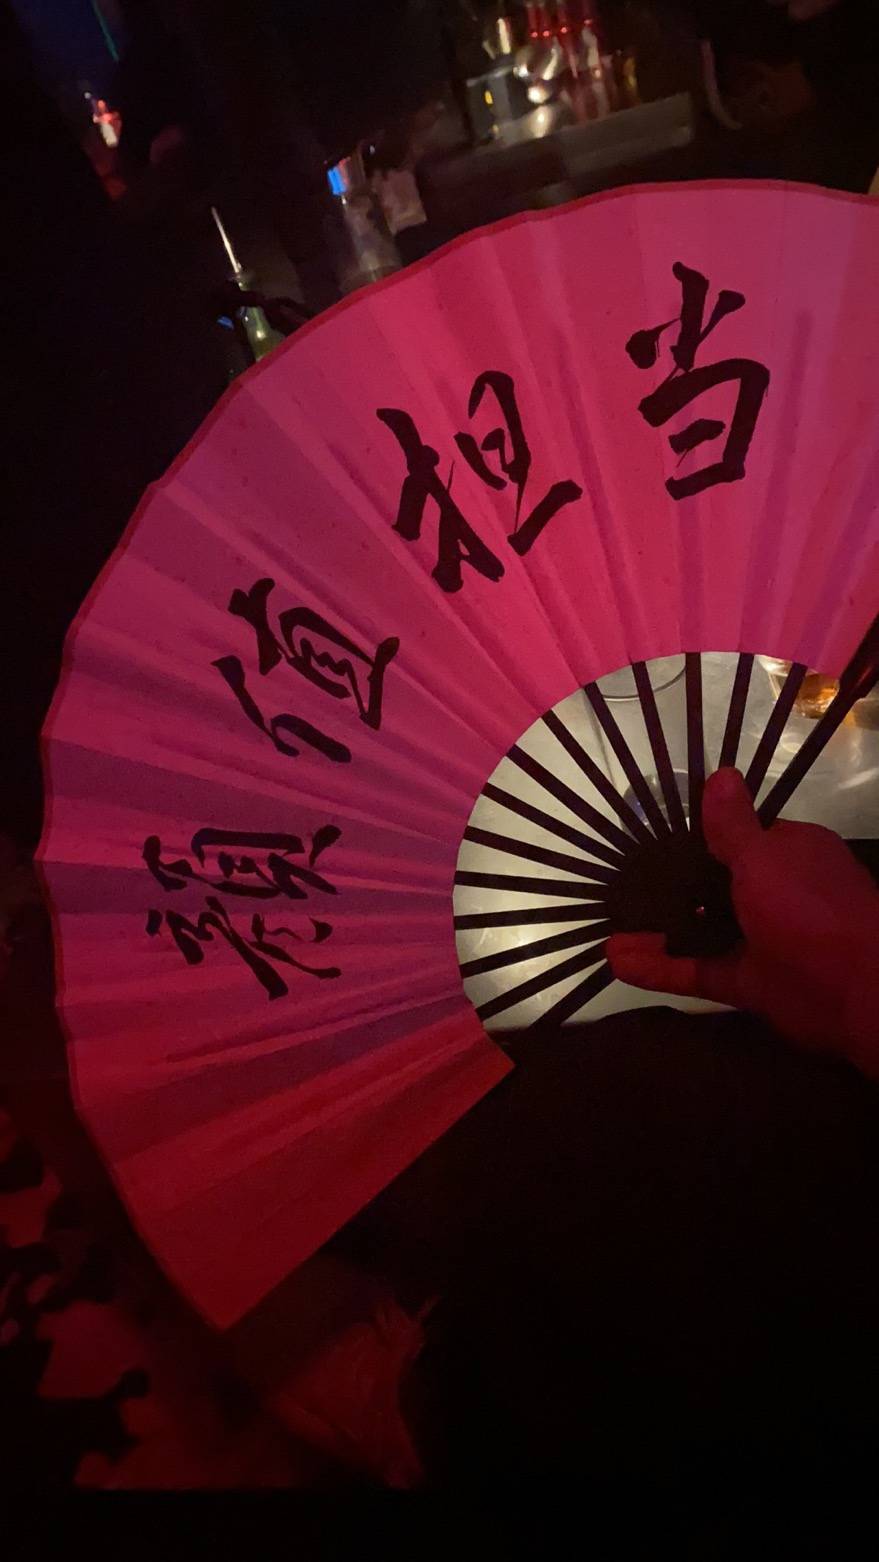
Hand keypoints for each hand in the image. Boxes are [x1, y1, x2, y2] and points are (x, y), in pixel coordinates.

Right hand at [607, 768, 878, 1078]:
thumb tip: (720, 774)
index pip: (740, 839)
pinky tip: (616, 961)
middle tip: (618, 883)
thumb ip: (731, 826)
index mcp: (789, 854)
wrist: (857, 991)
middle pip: (715, 887)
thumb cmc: (809, 908)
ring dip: (657, 931)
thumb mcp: (763, 857)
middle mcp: (775, 894)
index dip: (699, 838)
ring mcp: (761, 941)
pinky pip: (697, 971)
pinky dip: (660, 968)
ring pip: (702, 932)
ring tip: (608, 926)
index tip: (653, 838)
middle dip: (669, 888)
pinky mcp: (748, 983)